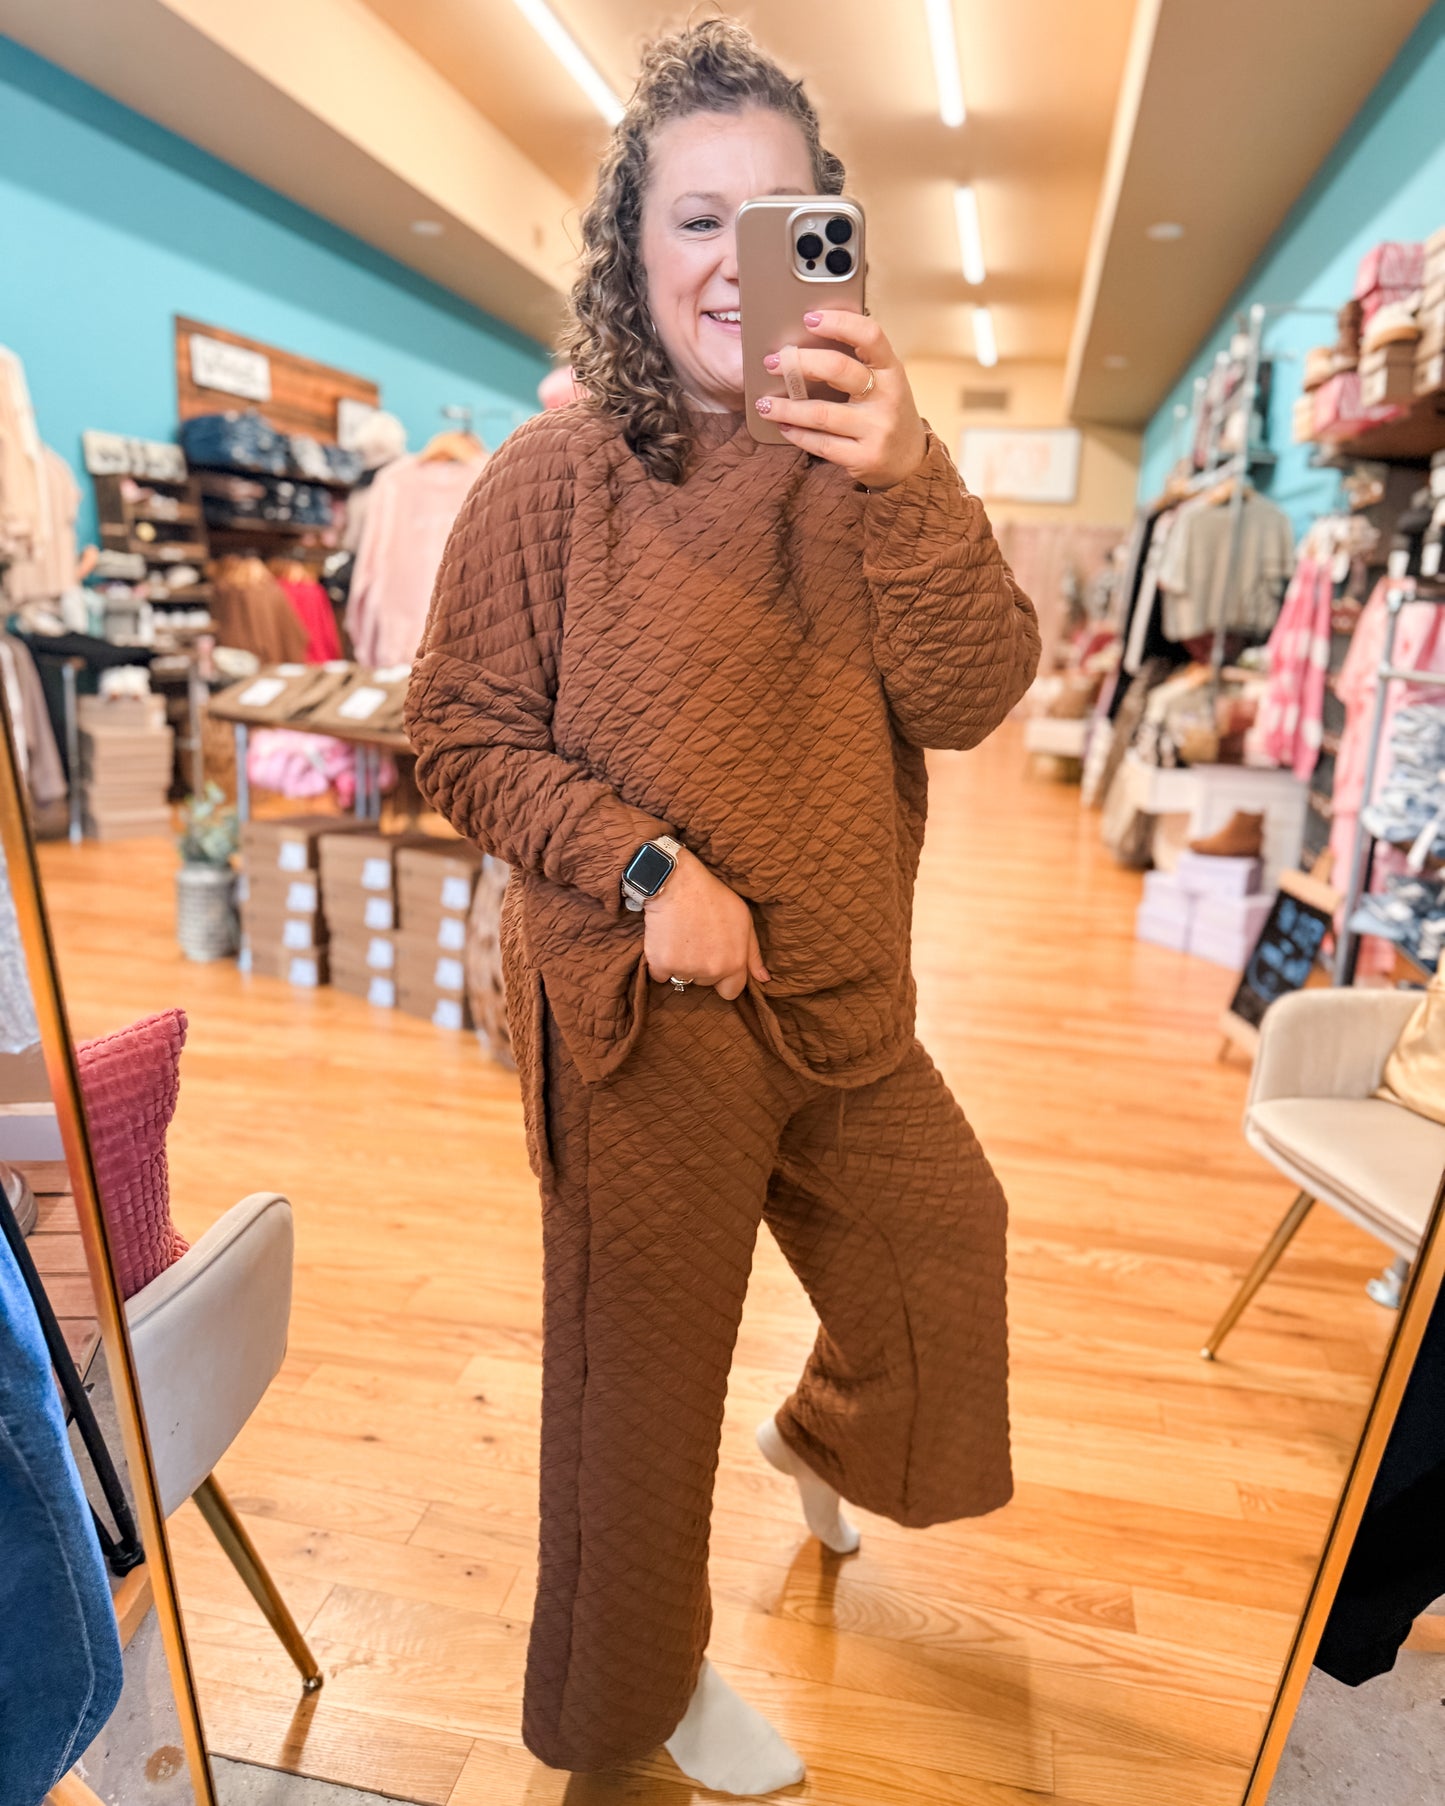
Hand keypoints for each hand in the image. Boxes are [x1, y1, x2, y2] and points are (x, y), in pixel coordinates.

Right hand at [642, 849, 769, 1002]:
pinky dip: (660, 962)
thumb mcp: (744, 919)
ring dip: (681, 965)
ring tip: (681, 937)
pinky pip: (660, 974)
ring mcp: (685, 969)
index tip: (715, 962)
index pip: (730, 992)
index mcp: (734, 963)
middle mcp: (711, 971)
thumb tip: (763, 979)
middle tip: (697, 940)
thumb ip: (753, 954)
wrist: (678, 883)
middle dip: (701, 967)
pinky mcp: (661, 964)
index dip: (723, 979)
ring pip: (682, 978)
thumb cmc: (713, 897)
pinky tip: (665, 940)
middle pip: (705, 983)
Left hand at [756, 310, 926, 489]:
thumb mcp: (884, 382)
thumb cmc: (887, 413)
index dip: (839, 323)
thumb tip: (807, 342)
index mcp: (892, 370)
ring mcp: (876, 430)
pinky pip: (822, 444)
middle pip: (838, 370)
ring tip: (764, 404)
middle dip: (799, 363)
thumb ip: (858, 363)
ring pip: (821, 413)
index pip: (870, 335)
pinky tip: (783, 426)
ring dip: (787, 407)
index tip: (809, 318)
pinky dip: (797, 434)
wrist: (910, 463)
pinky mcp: (864, 458)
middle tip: (773, 362)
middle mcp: (887, 397)